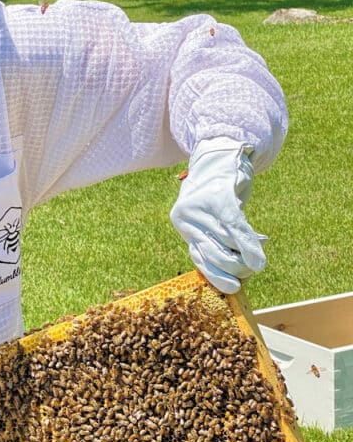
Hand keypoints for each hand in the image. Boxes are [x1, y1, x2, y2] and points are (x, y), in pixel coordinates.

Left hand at [170, 137, 267, 294]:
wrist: (221, 154)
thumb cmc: (220, 192)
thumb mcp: (212, 216)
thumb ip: (221, 240)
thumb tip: (243, 270)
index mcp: (183, 224)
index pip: (199, 259)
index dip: (217, 276)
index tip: (233, 288)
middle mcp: (187, 217)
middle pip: (214, 255)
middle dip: (236, 268)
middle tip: (251, 269)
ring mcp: (202, 208)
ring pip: (229, 244)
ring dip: (247, 257)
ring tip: (257, 258)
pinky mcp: (221, 198)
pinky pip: (237, 230)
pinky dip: (250, 246)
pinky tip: (259, 260)